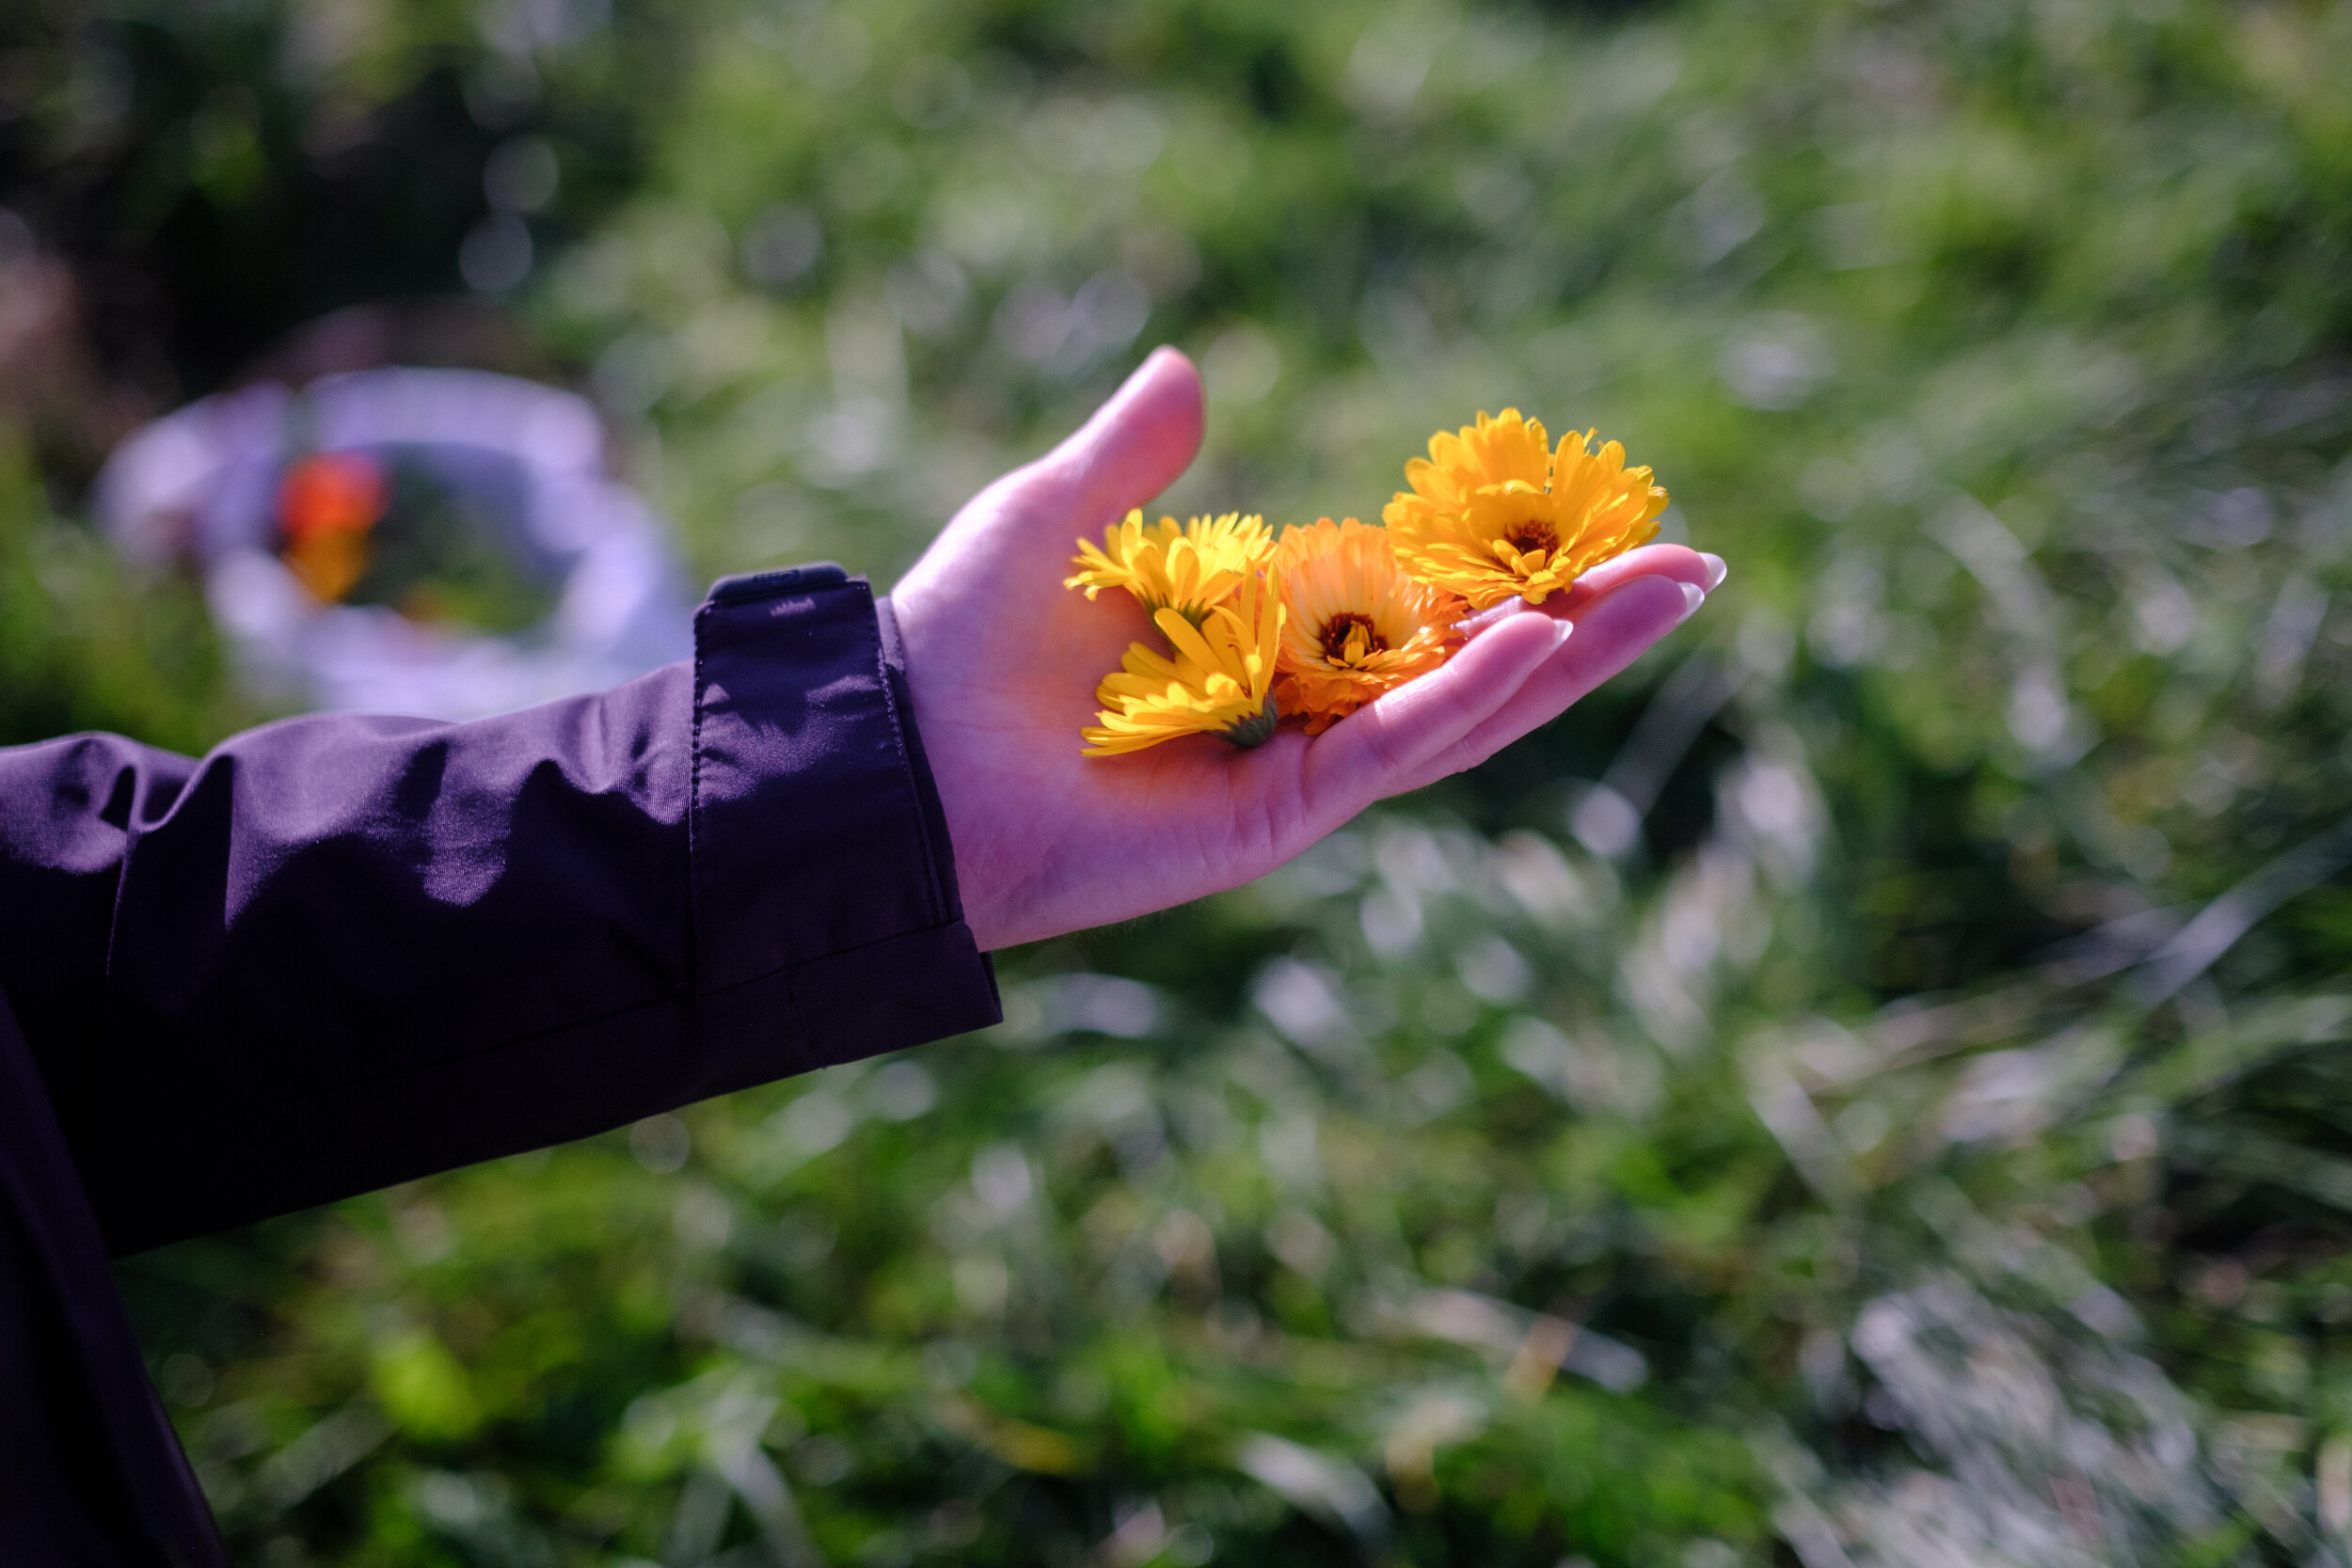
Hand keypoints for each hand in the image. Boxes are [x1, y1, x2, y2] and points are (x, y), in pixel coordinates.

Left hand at [889, 349, 1721, 951]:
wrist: (895, 760)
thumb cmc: (957, 642)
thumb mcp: (1060, 512)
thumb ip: (1138, 452)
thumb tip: (1192, 364)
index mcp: (1256, 642)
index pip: (1415, 603)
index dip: (1507, 566)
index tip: (1599, 522)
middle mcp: (1293, 712)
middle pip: (1471, 659)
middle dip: (1584, 616)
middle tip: (1698, 568)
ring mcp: (1296, 770)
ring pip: (1466, 709)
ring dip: (1572, 653)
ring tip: (1678, 590)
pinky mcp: (1278, 817)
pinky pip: (1393, 748)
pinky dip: (1471, 696)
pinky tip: (1547, 642)